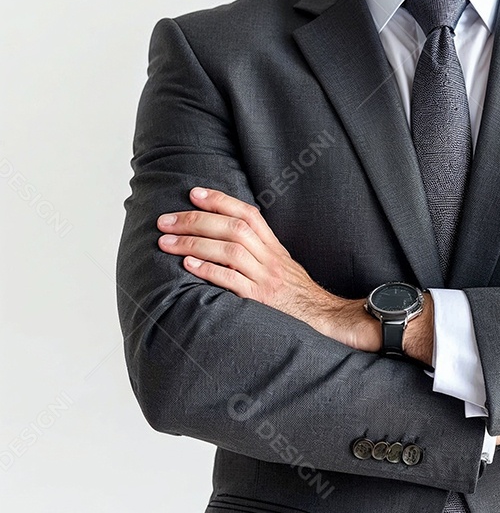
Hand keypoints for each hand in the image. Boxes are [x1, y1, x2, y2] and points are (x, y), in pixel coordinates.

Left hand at [156, 188, 379, 350]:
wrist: (321, 319)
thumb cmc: (294, 294)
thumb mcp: (279, 264)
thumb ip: (257, 249)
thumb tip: (223, 235)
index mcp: (273, 246)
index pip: (247, 213)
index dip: (220, 200)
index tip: (193, 193)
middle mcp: (270, 258)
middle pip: (233, 228)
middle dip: (196, 221)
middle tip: (165, 221)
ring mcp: (266, 278)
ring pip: (230, 251)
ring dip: (194, 244)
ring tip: (166, 242)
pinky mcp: (261, 300)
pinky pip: (232, 282)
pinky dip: (209, 271)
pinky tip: (188, 266)